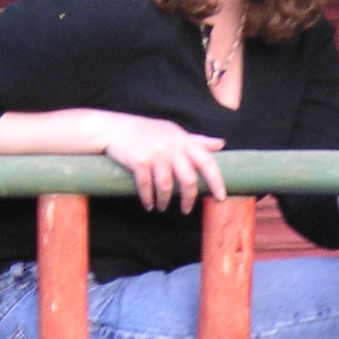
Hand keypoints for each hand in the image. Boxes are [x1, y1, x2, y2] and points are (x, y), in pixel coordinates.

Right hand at [102, 114, 227, 213]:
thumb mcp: (175, 132)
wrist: (117, 128)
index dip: (216, 181)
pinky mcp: (139, 161)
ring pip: (167, 186)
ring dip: (165, 201)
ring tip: (163, 207)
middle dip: (188, 199)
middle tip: (186, 210)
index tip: (220, 197)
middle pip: (188, 180)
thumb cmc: (149, 132)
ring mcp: (155, 154)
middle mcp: (172, 147)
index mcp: (184, 141)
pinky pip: (146, 186)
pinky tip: (149, 205)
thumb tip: (221, 144)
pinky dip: (148, 199)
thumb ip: (197, 141)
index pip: (206, 161)